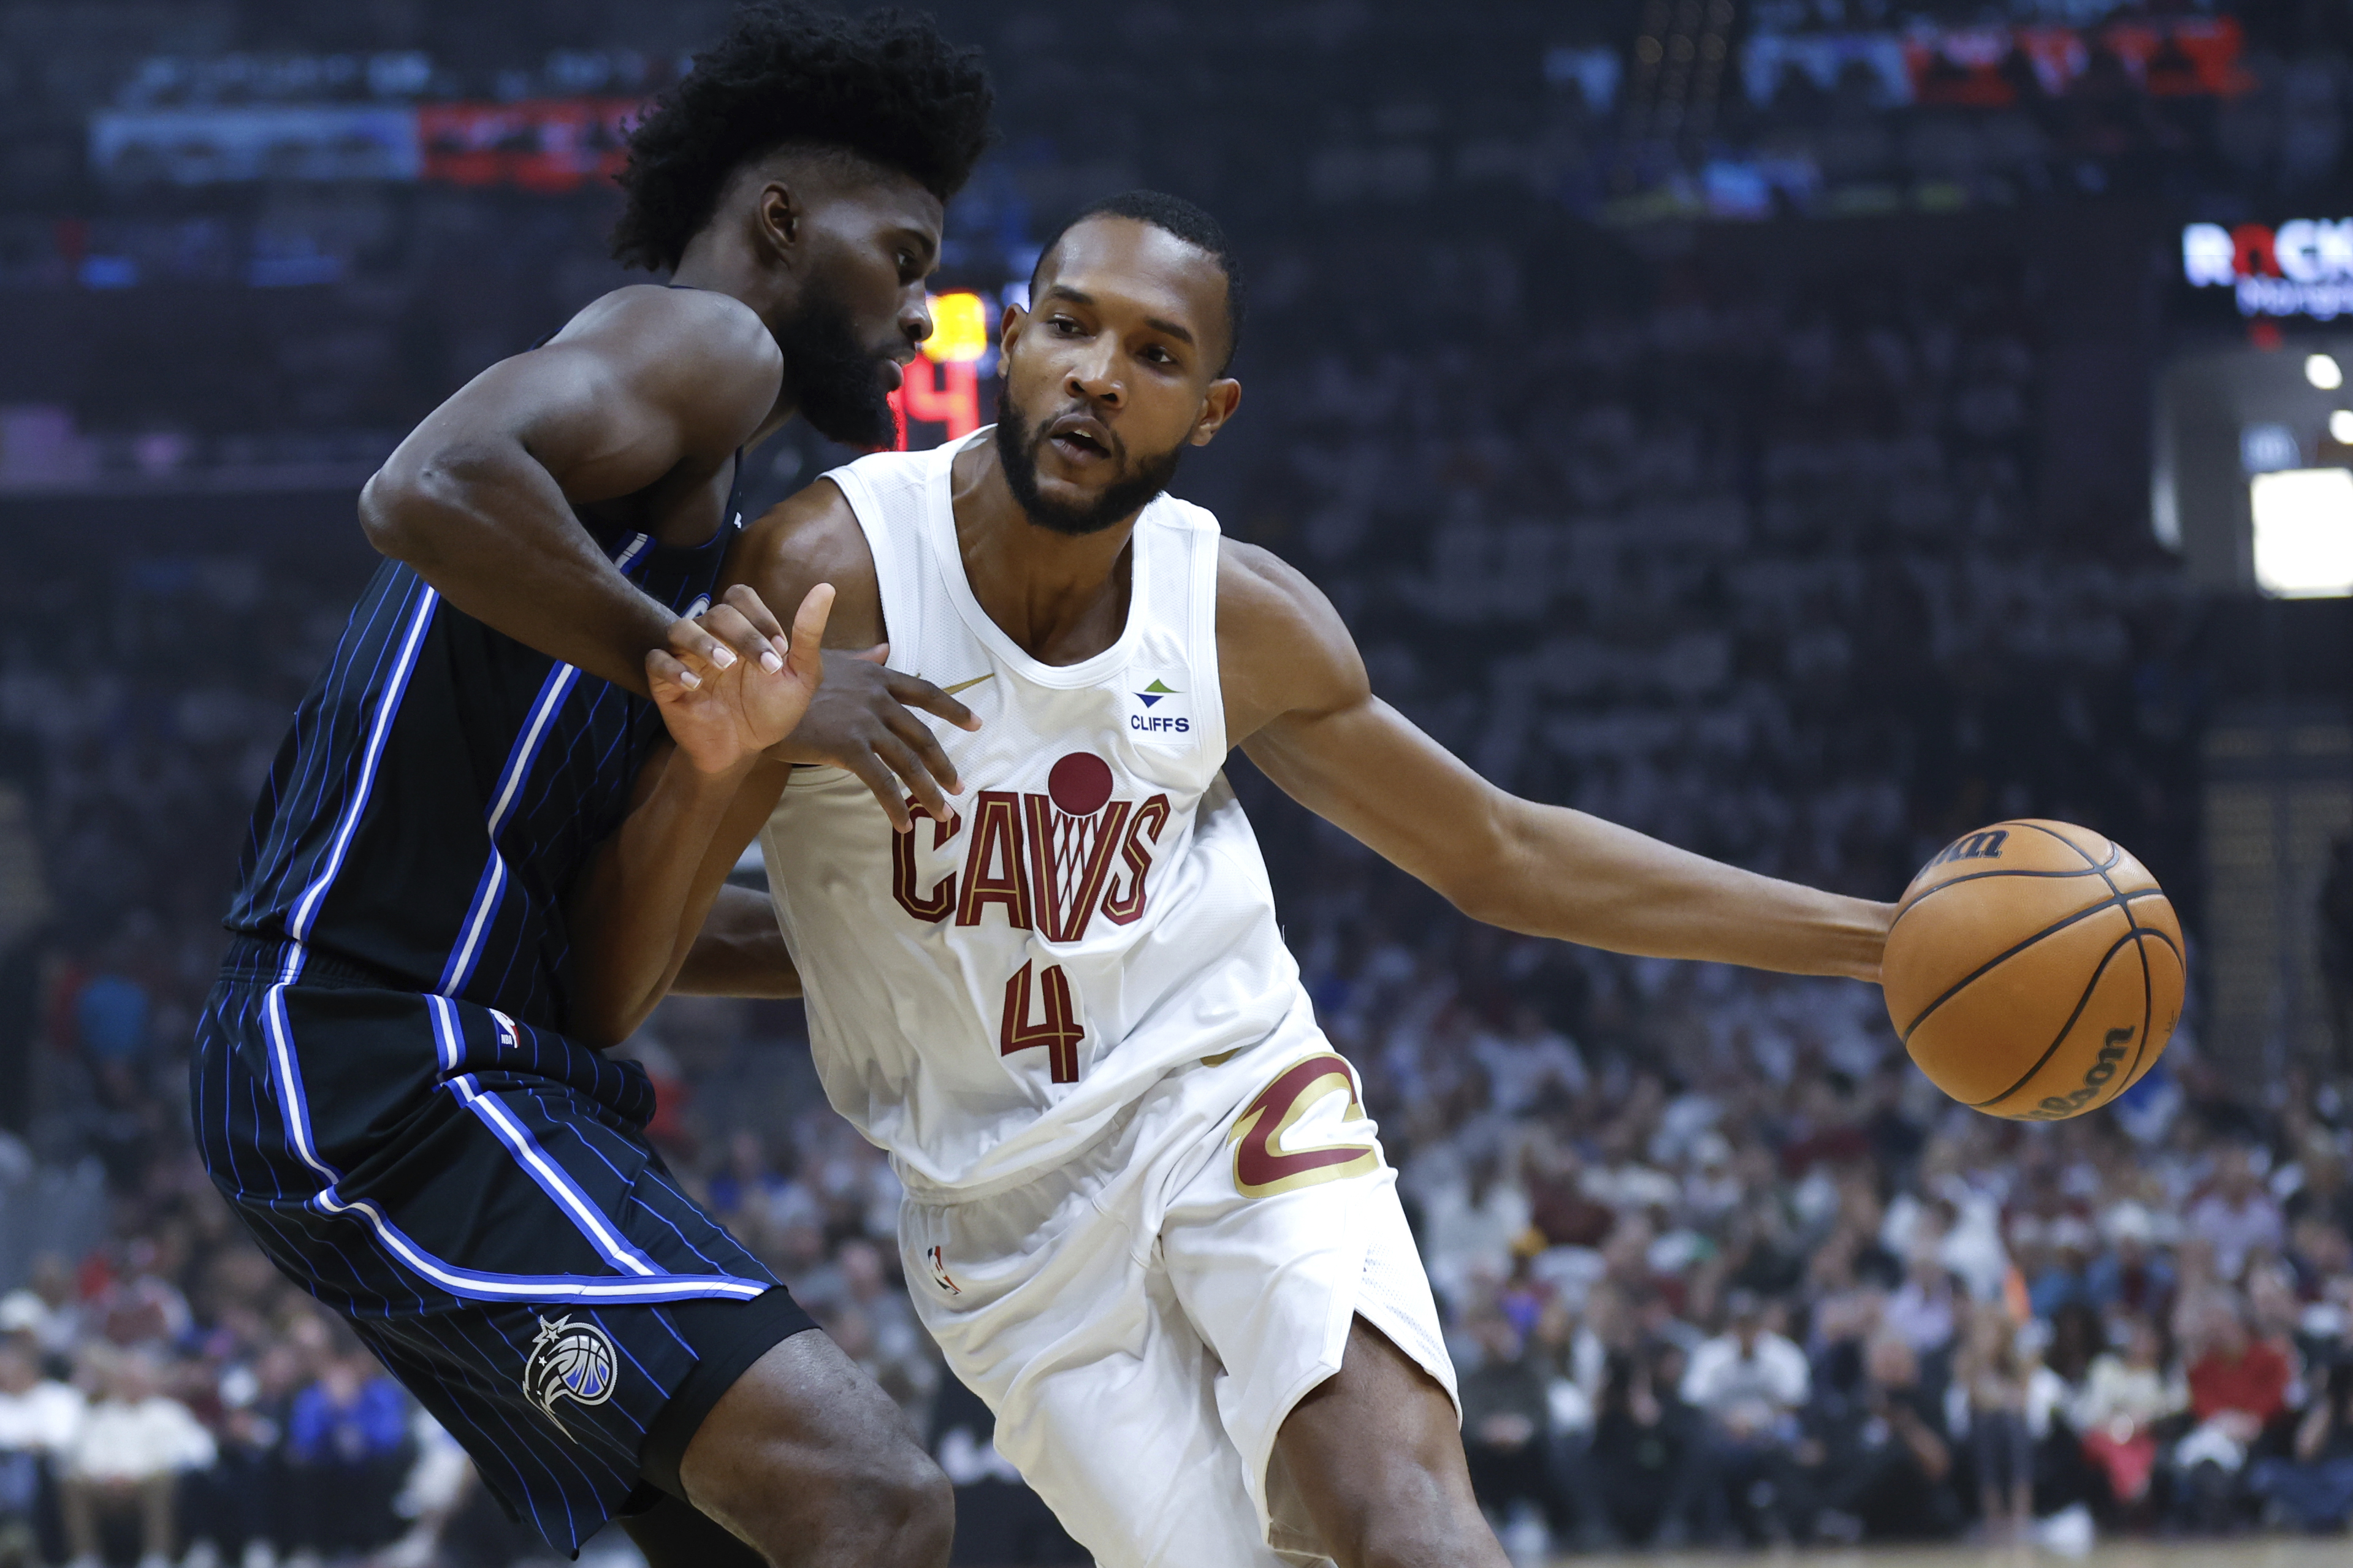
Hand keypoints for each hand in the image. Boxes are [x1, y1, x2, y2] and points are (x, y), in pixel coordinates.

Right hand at [648, 584, 830, 774]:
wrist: (741, 750)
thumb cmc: (769, 710)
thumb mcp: (800, 676)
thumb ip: (808, 634)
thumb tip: (826, 588)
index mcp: (740, 629)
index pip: (739, 596)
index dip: (760, 616)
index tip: (781, 650)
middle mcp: (711, 637)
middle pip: (717, 613)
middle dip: (745, 635)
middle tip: (767, 667)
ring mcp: (686, 657)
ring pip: (680, 628)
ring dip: (704, 642)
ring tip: (726, 665)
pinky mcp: (665, 682)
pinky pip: (656, 661)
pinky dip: (673, 668)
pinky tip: (694, 685)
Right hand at [765, 645, 982, 830]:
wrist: (756, 698)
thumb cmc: (788, 680)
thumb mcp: (829, 662)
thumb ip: (863, 660)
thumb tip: (886, 649)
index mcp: (877, 677)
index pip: (926, 692)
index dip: (953, 709)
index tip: (975, 724)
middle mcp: (877, 698)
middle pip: (922, 736)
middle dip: (943, 764)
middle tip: (958, 786)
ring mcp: (864, 722)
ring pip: (908, 763)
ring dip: (928, 792)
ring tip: (943, 814)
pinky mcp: (848, 747)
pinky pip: (881, 782)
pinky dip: (895, 806)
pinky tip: (904, 824)